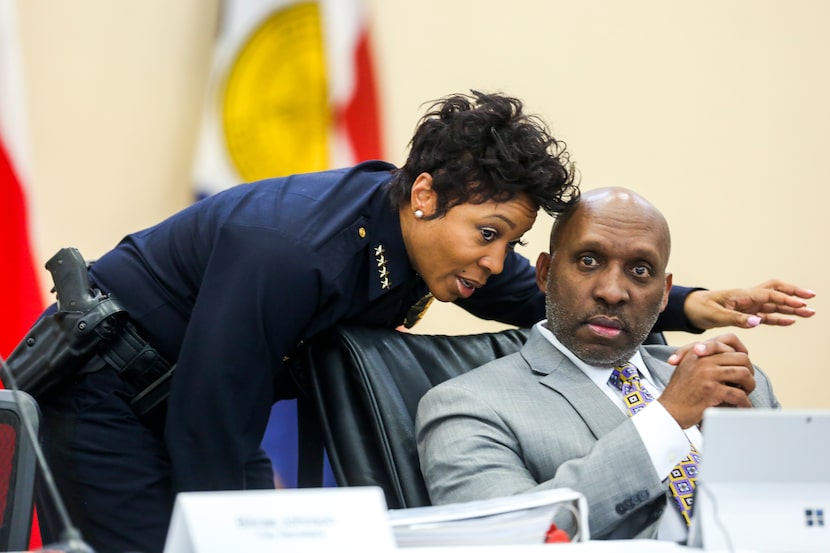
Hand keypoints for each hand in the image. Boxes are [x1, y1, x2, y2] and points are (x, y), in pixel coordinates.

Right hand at [660, 334, 755, 427]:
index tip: (745, 364)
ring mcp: (707, 374)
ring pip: (744, 374)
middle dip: (749, 371)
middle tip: (746, 382)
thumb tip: (729, 354)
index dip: (741, 352)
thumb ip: (703, 358)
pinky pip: (739, 394)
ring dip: (749, 386)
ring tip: (745, 393)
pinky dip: (745, 403)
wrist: (668, 410)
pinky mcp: (712, 391)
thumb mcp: (686, 367)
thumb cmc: (679, 392)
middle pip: (741, 358)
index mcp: (696, 352)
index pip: (727, 341)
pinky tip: (743, 406)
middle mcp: (702, 359)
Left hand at [684, 279, 814, 329]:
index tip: (802, 304)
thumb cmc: (700, 309)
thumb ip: (737, 319)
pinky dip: (778, 318)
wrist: (688, 309)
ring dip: (791, 307)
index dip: (786, 299)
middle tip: (812, 298)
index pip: (769, 294)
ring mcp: (748, 305)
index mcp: (742, 295)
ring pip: (774, 304)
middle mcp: (748, 297)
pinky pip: (766, 315)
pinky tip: (791, 321)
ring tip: (810, 312)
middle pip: (776, 291)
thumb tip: (758, 322)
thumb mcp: (716, 315)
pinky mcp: (745, 313)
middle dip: (794, 294)